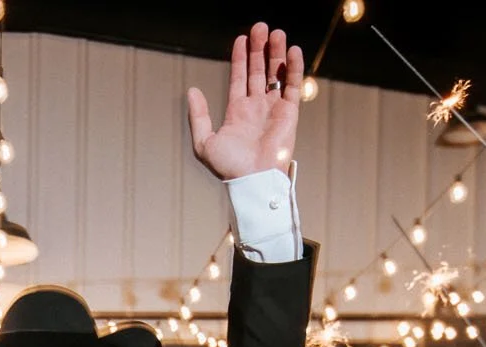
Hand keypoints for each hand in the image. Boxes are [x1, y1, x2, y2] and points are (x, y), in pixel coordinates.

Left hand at [188, 24, 302, 179]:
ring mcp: (274, 109)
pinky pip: (293, 86)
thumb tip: (192, 90)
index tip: (242, 39)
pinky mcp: (290, 113)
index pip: (239, 77)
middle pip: (259, 71)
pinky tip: (292, 50)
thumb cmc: (228, 168)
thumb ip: (199, 116)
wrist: (253, 181)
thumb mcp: (204, 142)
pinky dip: (294, 68)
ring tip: (276, 32)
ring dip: (276, 53)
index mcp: (237, 112)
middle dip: (260, 49)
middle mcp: (257, 107)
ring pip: (277, 74)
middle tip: (260, 27)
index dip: (241, 58)